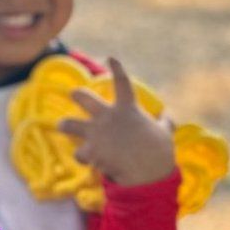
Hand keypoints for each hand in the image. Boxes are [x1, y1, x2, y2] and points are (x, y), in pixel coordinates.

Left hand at [57, 58, 175, 187]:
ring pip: (69, 124)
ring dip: (65, 125)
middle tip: (73, 94)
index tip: (111, 58)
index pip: (122, 82)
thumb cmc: (159, 151)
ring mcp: (96, 133)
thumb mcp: (165, 133)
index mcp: (127, 108)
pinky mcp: (90, 151)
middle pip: (83, 97)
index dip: (116, 69)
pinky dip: (83, 158)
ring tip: (61, 126)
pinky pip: (79, 153)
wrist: (148, 171)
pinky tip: (88, 162)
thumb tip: (168, 117)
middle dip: (77, 94)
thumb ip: (165, 123)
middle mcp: (107, 116)